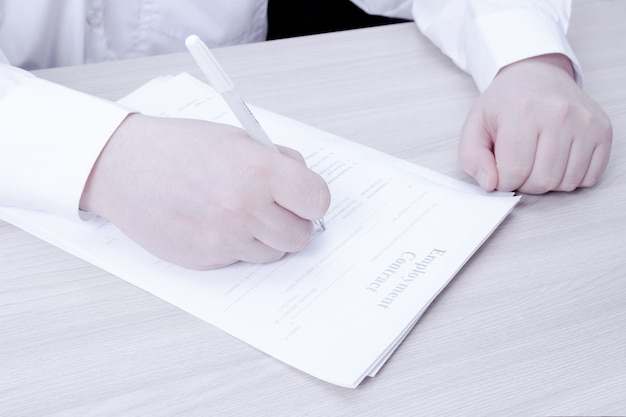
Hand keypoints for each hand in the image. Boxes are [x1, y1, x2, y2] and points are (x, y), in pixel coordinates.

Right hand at [80, 114, 330, 268]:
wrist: (123, 167)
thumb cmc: (178, 148)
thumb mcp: (237, 139)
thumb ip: (277, 162)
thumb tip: (305, 186)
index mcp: (258, 171)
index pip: (317, 201)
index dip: (313, 199)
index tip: (305, 198)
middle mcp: (244, 208)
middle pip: (300, 235)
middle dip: (292, 222)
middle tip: (275, 208)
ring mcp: (225, 238)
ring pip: (273, 253)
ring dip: (265, 237)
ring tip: (239, 213)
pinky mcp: (206, 259)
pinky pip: (241, 260)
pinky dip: (237, 246)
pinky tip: (215, 223)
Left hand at [459, 53, 611, 193]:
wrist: (535, 75)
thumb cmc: (504, 104)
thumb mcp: (475, 127)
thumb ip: (473, 160)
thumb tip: (491, 184)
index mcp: (522, 110)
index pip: (515, 172)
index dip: (504, 182)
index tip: (501, 171)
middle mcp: (558, 113)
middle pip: (543, 180)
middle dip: (525, 184)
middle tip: (518, 167)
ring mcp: (585, 121)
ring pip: (567, 182)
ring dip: (548, 183)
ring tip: (536, 162)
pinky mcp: (602, 129)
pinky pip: (590, 176)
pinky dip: (571, 178)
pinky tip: (557, 161)